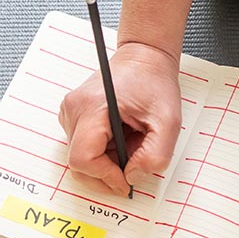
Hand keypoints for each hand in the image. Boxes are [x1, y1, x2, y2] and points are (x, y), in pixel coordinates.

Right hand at [57, 42, 182, 196]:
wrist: (144, 57)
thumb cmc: (153, 82)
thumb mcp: (168, 122)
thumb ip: (154, 156)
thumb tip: (132, 177)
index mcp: (92, 107)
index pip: (83, 159)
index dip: (105, 176)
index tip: (126, 179)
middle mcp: (74, 108)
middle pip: (78, 162)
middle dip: (106, 171)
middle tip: (132, 163)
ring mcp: (71, 110)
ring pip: (80, 156)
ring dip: (106, 160)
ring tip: (129, 142)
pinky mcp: (74, 114)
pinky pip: (82, 145)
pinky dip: (101, 150)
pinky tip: (120, 137)